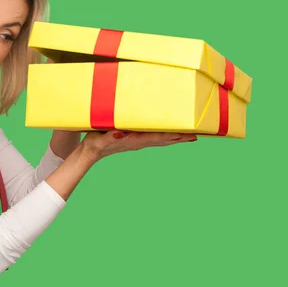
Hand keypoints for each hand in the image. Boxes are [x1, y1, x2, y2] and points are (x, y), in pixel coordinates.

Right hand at [80, 130, 196, 163]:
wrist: (90, 152)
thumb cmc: (94, 143)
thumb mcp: (99, 140)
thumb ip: (109, 137)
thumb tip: (120, 134)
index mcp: (133, 140)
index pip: (155, 137)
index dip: (170, 135)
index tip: (184, 134)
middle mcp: (138, 142)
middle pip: (163, 140)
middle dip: (180, 137)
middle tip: (197, 135)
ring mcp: (138, 143)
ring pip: (161, 141)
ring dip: (176, 138)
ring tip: (191, 136)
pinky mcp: (136, 141)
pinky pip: (155, 139)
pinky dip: (166, 137)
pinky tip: (172, 135)